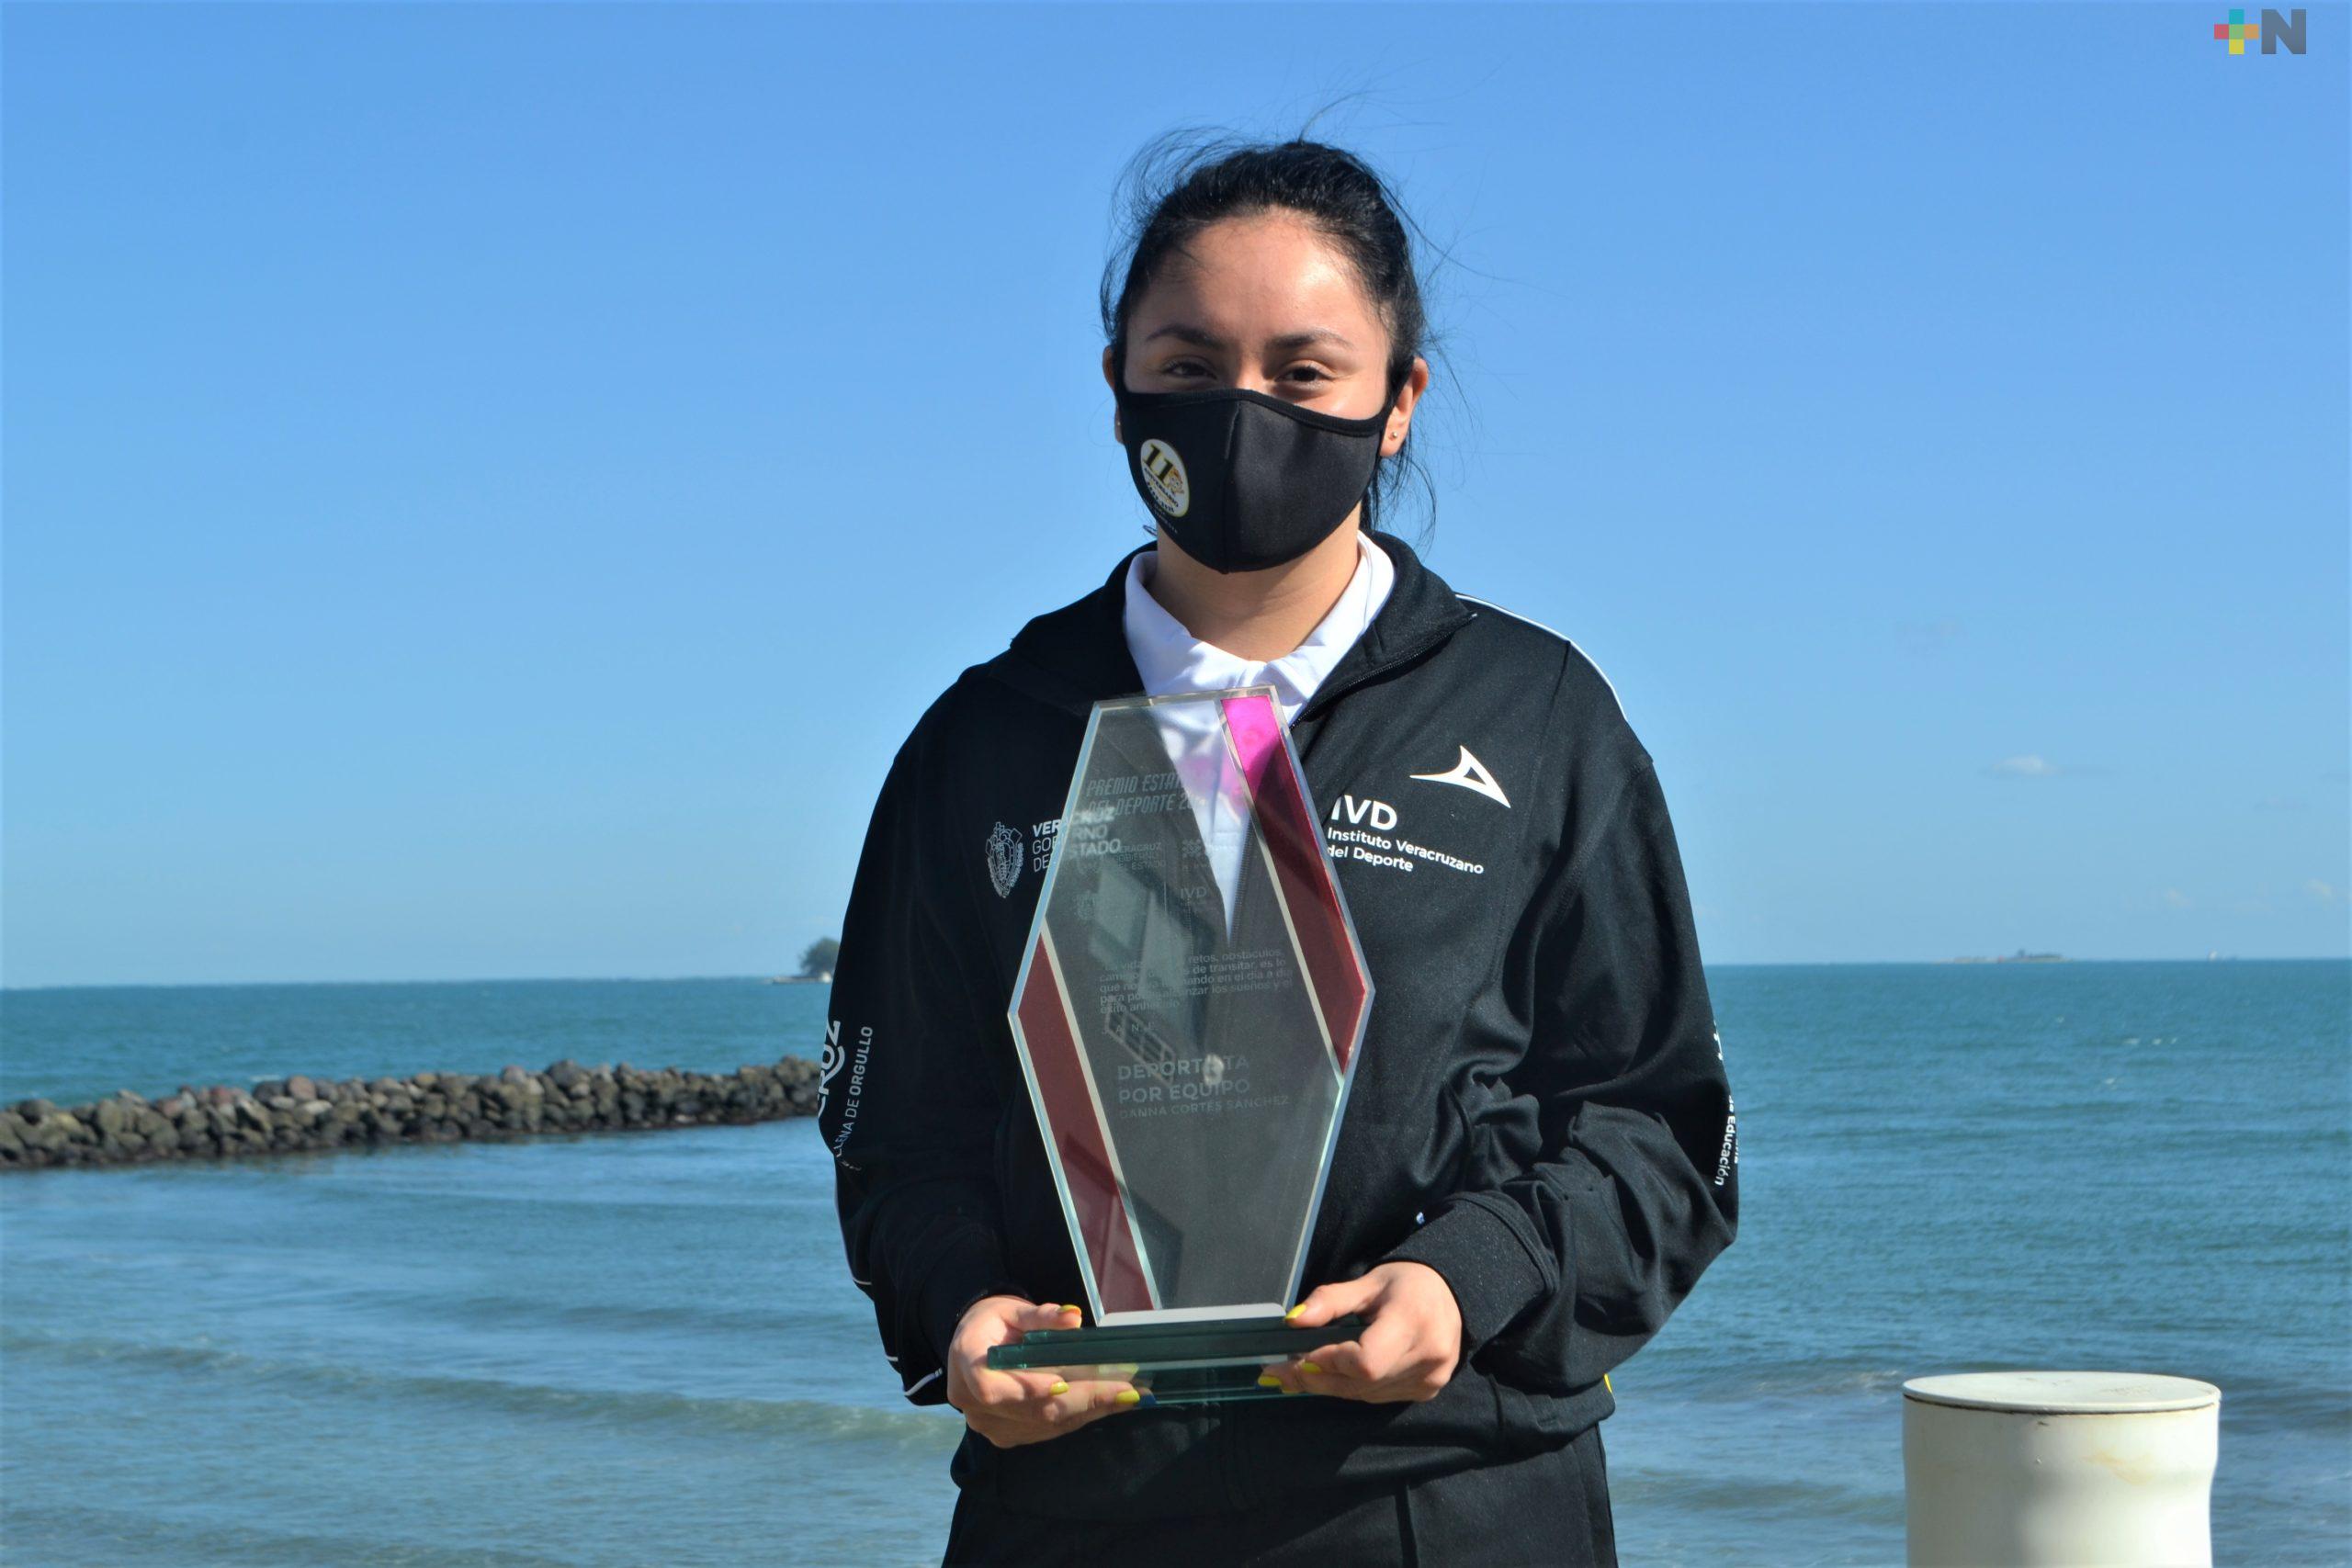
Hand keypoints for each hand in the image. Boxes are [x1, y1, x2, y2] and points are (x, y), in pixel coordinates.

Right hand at [944, 1295, 1141, 1447]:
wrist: (975, 1346)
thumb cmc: (994, 1323)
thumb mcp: (1013, 1310)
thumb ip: (1042, 1316)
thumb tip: (1072, 1317)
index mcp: (966, 1363)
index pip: (991, 1388)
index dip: (1026, 1389)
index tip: (1062, 1384)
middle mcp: (971, 1403)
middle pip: (1031, 1410)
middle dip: (1084, 1400)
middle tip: (1127, 1391)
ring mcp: (989, 1425)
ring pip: (1045, 1424)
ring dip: (1090, 1411)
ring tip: (1128, 1397)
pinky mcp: (1007, 1435)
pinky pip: (1047, 1430)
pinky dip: (1080, 1417)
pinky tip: (1108, 1405)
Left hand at [1263, 1261, 1462, 1402]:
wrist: (1453, 1295)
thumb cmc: (1407, 1284)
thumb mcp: (1368, 1283)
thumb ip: (1330, 1301)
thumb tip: (1292, 1322)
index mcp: (1413, 1321)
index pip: (1365, 1361)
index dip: (1328, 1362)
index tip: (1295, 1354)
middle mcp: (1427, 1356)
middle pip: (1361, 1383)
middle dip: (1315, 1378)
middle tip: (1279, 1373)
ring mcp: (1429, 1379)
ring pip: (1365, 1395)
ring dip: (1328, 1386)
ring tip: (1296, 1374)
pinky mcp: (1426, 1391)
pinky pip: (1378, 1397)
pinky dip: (1352, 1388)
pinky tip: (1331, 1377)